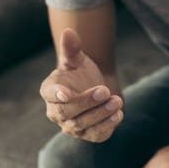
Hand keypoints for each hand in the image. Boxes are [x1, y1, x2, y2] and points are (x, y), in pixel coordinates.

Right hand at [40, 28, 122, 142]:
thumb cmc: (81, 74)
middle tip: (105, 90)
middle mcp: (56, 112)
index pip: (49, 94)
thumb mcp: (77, 60)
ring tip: (117, 101)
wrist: (98, 89)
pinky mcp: (89, 135)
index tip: (66, 93)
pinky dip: (107, 126)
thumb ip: (72, 49)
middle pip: (66, 112)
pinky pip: (96, 134)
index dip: (57, 94)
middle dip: (86, 102)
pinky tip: (119, 114)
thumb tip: (68, 32)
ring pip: (82, 125)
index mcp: (49, 92)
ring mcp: (72, 127)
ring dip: (101, 114)